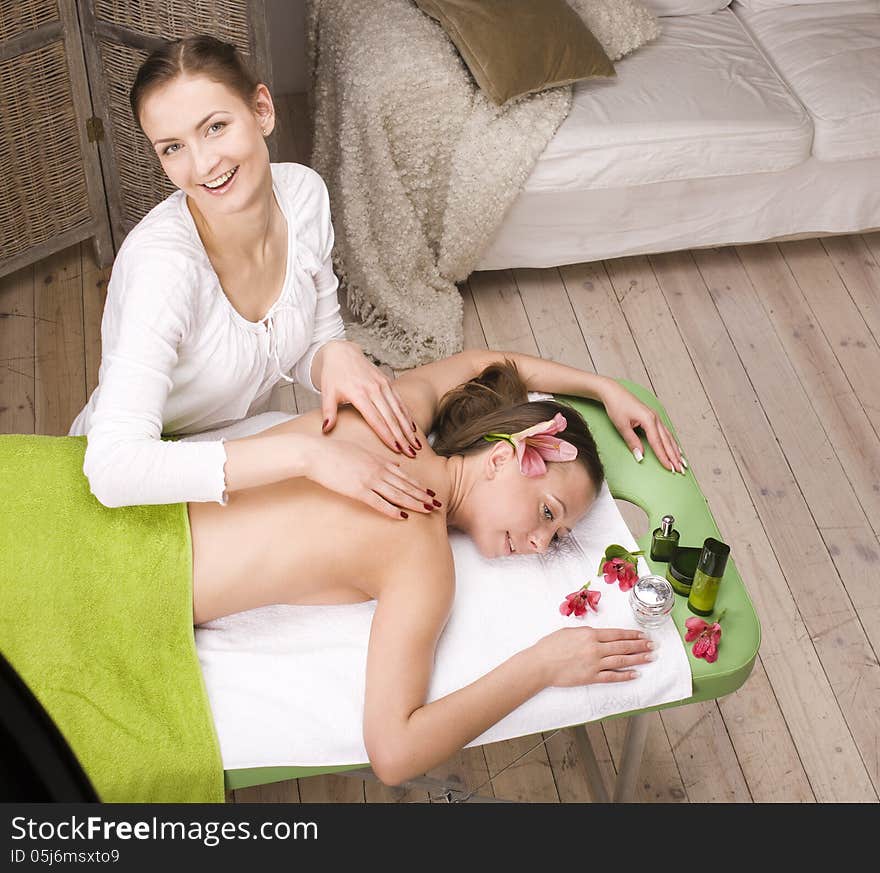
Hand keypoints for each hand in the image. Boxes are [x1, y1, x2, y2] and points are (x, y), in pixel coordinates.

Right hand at [303, 435, 437, 519]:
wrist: (315, 454)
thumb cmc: (333, 452)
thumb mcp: (361, 451)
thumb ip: (379, 458)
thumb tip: (395, 464)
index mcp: (378, 460)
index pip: (403, 476)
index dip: (418, 485)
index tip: (430, 492)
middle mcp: (377, 470)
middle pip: (405, 486)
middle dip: (422, 496)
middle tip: (437, 504)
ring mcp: (369, 480)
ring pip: (397, 494)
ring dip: (413, 503)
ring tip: (427, 510)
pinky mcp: (357, 490)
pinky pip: (378, 502)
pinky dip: (392, 510)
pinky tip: (402, 517)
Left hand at [316, 340, 420, 455]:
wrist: (342, 352)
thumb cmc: (333, 375)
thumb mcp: (327, 393)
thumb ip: (328, 412)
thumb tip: (325, 430)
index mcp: (359, 393)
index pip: (376, 419)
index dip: (386, 435)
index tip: (395, 448)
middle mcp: (374, 389)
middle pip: (391, 418)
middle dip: (402, 437)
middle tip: (411, 453)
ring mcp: (383, 385)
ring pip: (399, 411)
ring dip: (408, 429)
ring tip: (415, 445)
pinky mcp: (388, 382)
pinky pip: (400, 402)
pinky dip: (407, 416)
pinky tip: (412, 429)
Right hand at [532, 627, 653, 686]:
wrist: (540, 664)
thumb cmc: (551, 646)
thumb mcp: (570, 632)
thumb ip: (586, 633)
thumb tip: (599, 635)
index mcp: (590, 634)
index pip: (617, 634)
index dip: (632, 635)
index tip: (643, 635)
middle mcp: (595, 648)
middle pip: (623, 646)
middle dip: (640, 646)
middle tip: (653, 645)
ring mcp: (594, 664)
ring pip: (621, 661)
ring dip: (638, 659)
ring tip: (650, 657)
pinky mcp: (591, 677)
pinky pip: (612, 677)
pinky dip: (625, 676)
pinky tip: (635, 674)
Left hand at [600, 381, 685, 473]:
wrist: (614, 393)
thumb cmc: (617, 407)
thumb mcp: (622, 426)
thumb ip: (632, 441)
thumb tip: (640, 456)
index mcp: (649, 420)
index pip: (658, 443)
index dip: (664, 457)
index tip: (670, 468)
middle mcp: (655, 418)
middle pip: (667, 441)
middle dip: (674, 457)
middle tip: (681, 470)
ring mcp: (655, 417)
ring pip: (669, 437)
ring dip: (676, 450)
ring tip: (682, 462)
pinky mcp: (653, 418)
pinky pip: (665, 432)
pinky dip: (671, 442)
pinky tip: (676, 448)